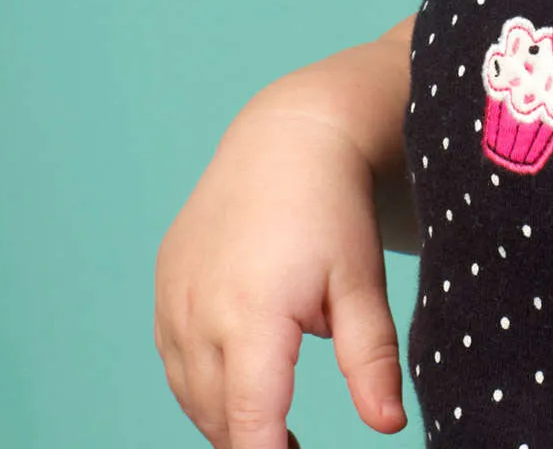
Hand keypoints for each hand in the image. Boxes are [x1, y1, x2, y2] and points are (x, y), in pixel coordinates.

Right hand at [156, 24, 414, 447]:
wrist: (286, 135)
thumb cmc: (332, 209)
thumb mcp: (360, 281)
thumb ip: (369, 359)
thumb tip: (388, 427)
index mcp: (250, 314)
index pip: (248, 423)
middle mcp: (198, 309)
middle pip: (216, 415)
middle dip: (250, 442)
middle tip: (291, 448)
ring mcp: (172, 294)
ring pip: (188, 391)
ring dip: (223, 415)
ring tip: (270, 425)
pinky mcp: (164, 280)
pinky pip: (173, 354)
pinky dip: (200, 379)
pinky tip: (237, 374)